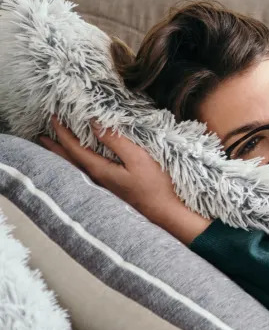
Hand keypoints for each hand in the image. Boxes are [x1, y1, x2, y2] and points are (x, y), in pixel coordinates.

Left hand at [38, 115, 209, 243]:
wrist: (166, 213)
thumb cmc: (155, 186)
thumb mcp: (138, 158)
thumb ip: (116, 140)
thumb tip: (94, 122)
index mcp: (99, 170)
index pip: (74, 148)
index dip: (62, 132)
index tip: (52, 117)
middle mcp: (96, 179)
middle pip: (69, 160)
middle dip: (56, 146)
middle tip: (43, 135)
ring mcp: (104, 187)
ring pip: (76, 168)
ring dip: (64, 156)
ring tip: (55, 149)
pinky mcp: (112, 190)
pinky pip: (86, 173)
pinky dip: (76, 164)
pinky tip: (82, 164)